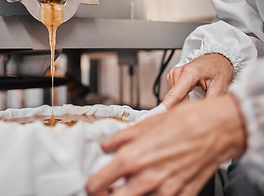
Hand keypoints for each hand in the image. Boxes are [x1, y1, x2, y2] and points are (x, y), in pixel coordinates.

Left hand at [86, 94, 245, 195]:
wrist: (218, 129)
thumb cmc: (186, 122)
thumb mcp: (146, 123)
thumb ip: (120, 138)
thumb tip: (106, 145)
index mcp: (132, 158)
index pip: (96, 185)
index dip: (91, 185)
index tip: (94, 182)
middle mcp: (146, 179)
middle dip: (107, 194)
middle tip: (110, 186)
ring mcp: (165, 191)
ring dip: (130, 194)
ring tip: (133, 183)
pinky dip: (153, 195)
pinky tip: (154, 184)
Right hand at [162, 53, 233, 108]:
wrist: (217, 59)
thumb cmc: (219, 69)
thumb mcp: (220, 86)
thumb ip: (209, 102)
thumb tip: (202, 115)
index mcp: (190, 72)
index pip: (175, 94)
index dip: (166, 106)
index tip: (157, 115)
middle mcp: (178, 72)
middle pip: (174, 98)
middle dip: (182, 106)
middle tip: (197, 107)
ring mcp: (173, 74)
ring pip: (173, 97)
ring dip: (183, 101)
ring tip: (197, 95)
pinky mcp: (172, 77)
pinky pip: (173, 94)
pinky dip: (181, 97)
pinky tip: (191, 93)